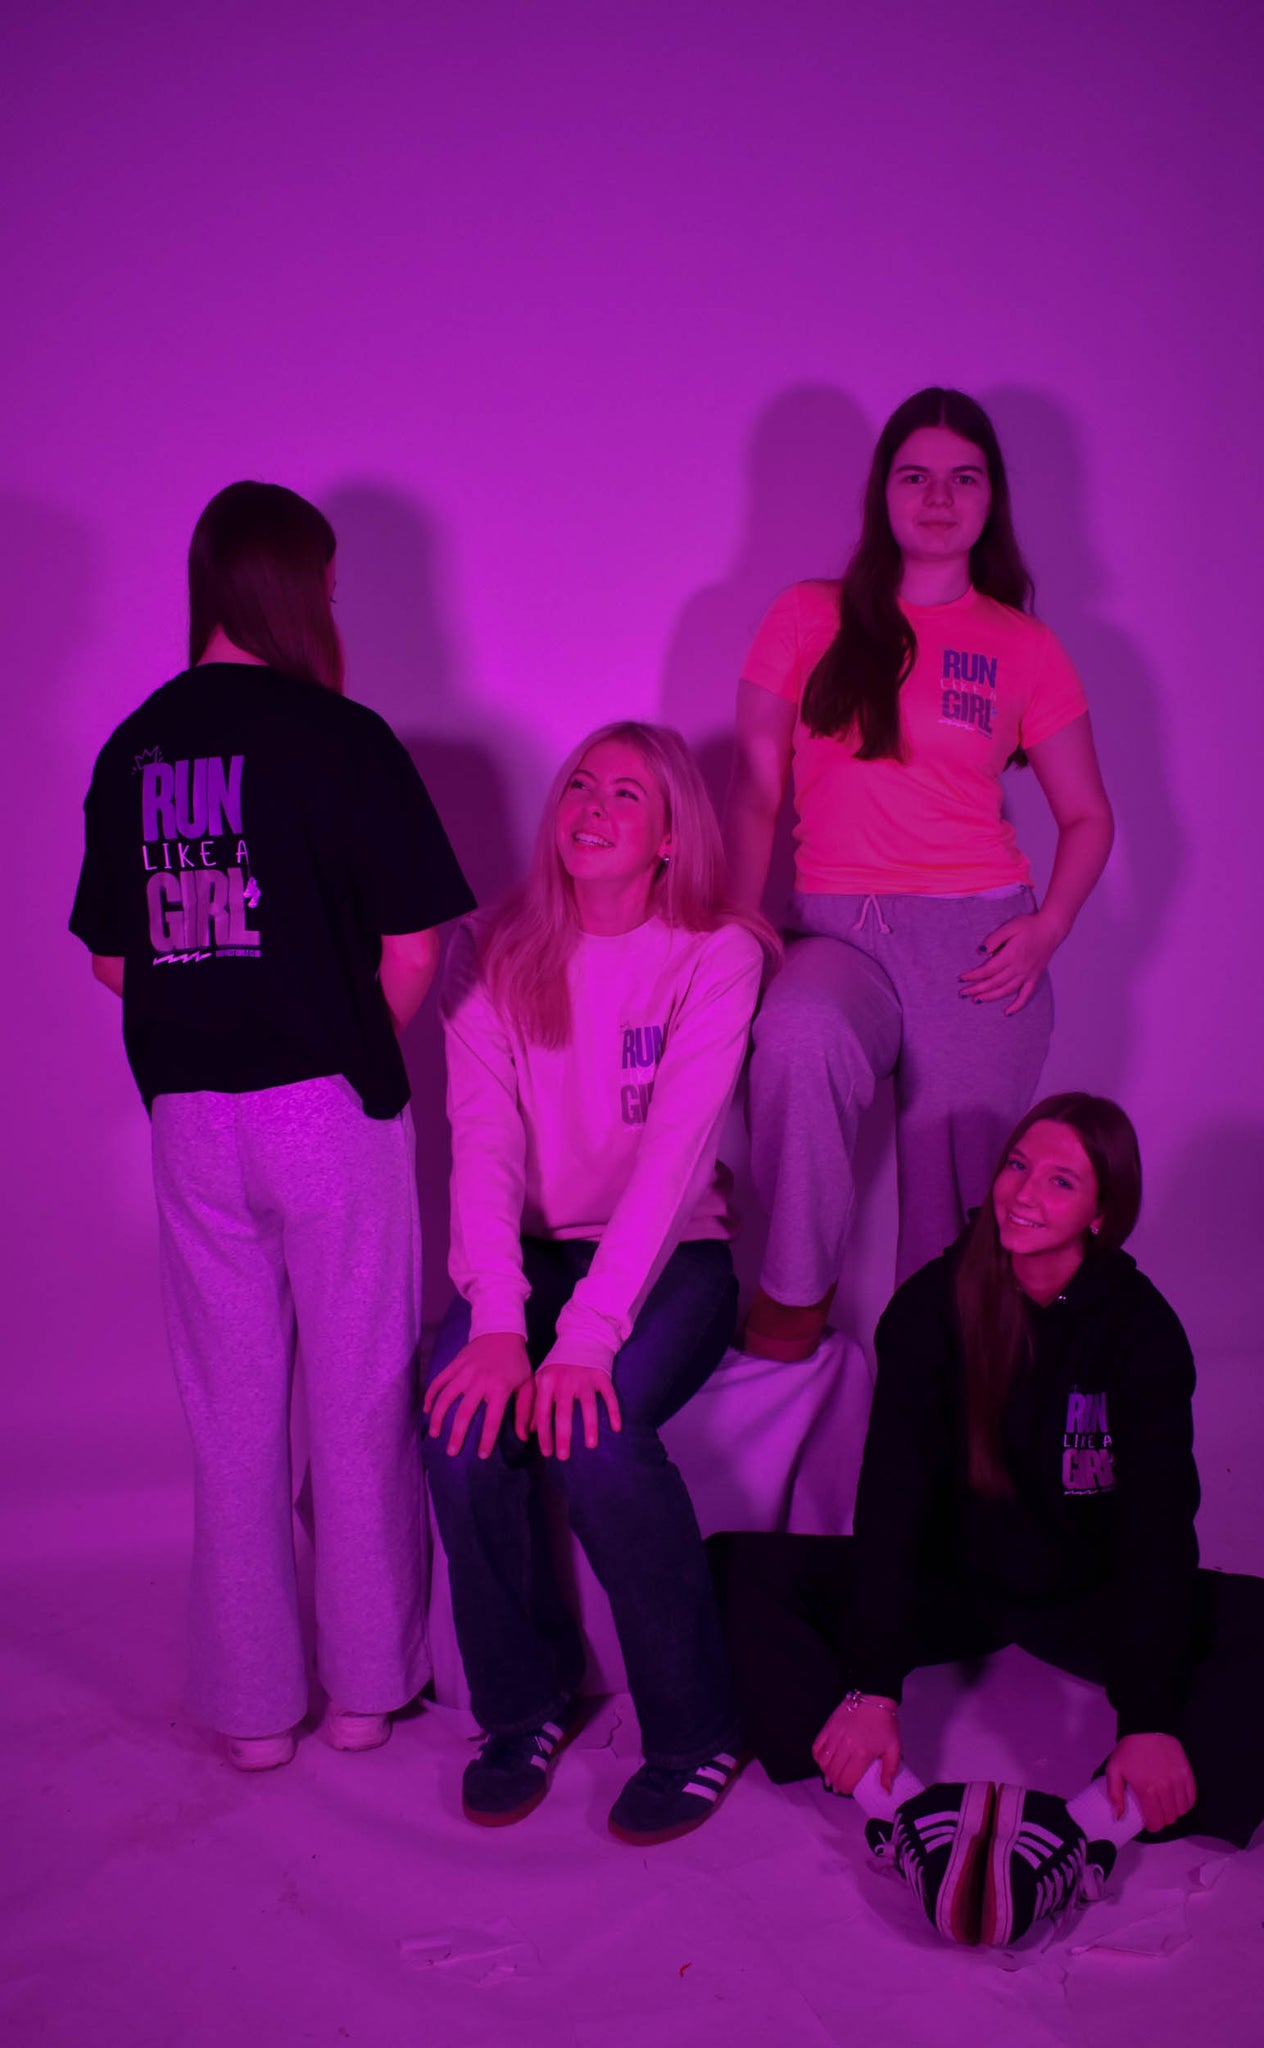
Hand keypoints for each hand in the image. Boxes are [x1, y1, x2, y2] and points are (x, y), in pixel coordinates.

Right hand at [422, 1332, 533, 1457]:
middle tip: (452, 1452)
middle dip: (457, 1434)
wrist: (502, 1331)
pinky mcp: (454, 1364)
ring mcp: (464, 1372)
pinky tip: (426, 1410)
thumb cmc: (517, 1361)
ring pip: (446, 1397)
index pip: (492, 1419)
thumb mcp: (528, 1384)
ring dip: (438, 1417)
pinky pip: (438, 1381)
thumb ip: (526, 1411)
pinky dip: (430, 1395)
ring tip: (434, 1434)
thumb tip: (524, 1437)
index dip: (486, 1439)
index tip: (481, 1456)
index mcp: (500, 1388)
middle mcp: (480, 1381)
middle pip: (464, 1412)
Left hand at [533, 1361, 621, 1459]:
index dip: (544, 1434)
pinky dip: (614, 1412)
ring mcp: (585, 1378)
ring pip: (588, 1406)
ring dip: (589, 1426)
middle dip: (563, 1436)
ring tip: (590, 1445)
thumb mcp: (542, 1379)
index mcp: (547, 1382)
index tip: (547, 1453)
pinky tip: (617, 1428)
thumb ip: (535, 1404)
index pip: (543, 1412)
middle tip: (564, 1457)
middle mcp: (565, 1380)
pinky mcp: (602, 1376)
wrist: (581, 1337)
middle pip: (564, 1412)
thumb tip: (530, 1432)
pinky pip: (609, 1396)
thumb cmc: (559, 1365)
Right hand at [811, 1695, 900, 1795]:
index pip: (846, 1781)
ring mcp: (834, 1736)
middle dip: (836, 1784)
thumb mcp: (894, 1749)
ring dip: (826, 1772)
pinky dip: (818, 1758)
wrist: (874, 1697)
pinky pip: (816, 1747)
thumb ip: (890, 1771)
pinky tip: (824, 1761)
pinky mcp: (828, 1727)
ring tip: (832, 1775)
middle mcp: (846, 1746)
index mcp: (862, 1754)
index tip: (849, 1789)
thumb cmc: (885, 1723)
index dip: (846, 1790)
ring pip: (823, 1763)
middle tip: (840, 1785)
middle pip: (833, 1774)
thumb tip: (886, 1790)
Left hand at [958, 908, 1062, 1015]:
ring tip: (977, 1000)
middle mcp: (1019, 968)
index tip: (962, 979)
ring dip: (990, 997)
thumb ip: (994, 939)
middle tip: (963, 993)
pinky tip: (1007, 1012)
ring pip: (1006, 990)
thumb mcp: (1009, 927)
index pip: (988, 970)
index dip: (974, 976)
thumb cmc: (1029, 926)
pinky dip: (1017, 1006)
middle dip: (977, 989)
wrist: (1051, 929)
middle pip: (994, 983)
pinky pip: (1025, 995)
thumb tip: (981, 952)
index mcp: (1011, 955)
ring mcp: (1027, 974)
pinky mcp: (1034, 977)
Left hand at [1105, 1732, 1196, 1834]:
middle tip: (1156, 1812)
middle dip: (1162, 1819)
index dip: (1152, 1826)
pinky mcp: (1188, 1775)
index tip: (1149, 1822)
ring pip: (1182, 1811)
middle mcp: (1165, 1789)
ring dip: (1174, 1812)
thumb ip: (1115, 1795)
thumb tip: (1118, 1817)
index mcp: (1146, 1790)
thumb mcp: (1114, 1769)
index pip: (1156, 1822)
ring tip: (1165, 1805)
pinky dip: (1185, 1803)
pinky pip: (1192, 1799)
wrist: (1148, 1727)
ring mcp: (1179, 1782)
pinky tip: (1177, 1799)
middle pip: (1170, 1818)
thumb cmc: (1129, 1750)